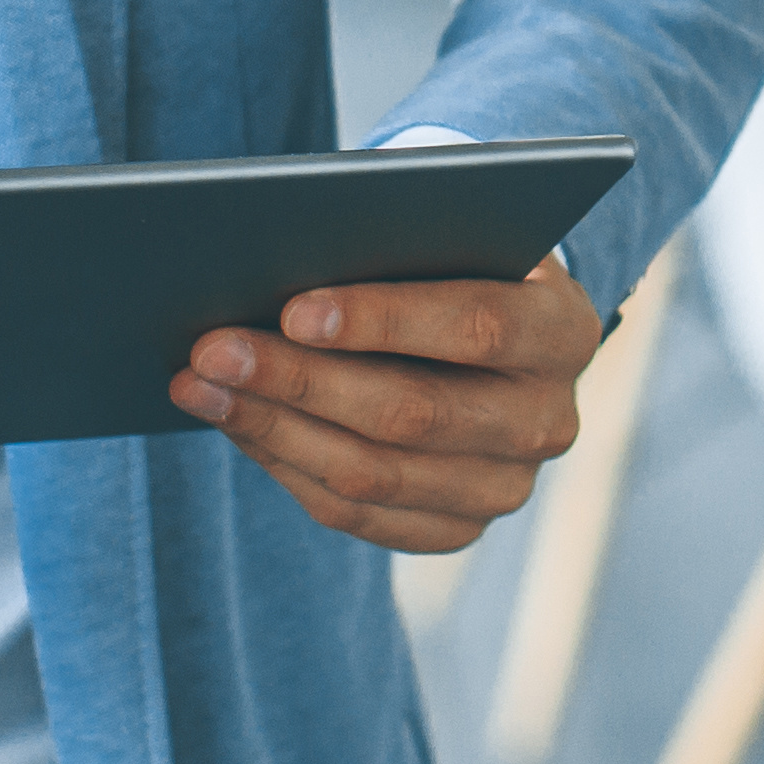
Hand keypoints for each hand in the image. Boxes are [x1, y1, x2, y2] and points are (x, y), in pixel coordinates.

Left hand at [171, 256, 605, 553]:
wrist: (494, 329)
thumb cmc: (454, 258)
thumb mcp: (448, 234)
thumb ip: (394, 242)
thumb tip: (276, 271)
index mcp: (565, 331)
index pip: (475, 327)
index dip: (382, 320)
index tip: (291, 307)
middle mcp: (549, 420)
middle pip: (413, 414)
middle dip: (299, 380)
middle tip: (210, 347)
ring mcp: (507, 488)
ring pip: (373, 477)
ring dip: (271, 429)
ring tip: (199, 384)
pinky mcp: (458, 528)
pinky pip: (357, 516)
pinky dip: (286, 467)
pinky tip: (235, 424)